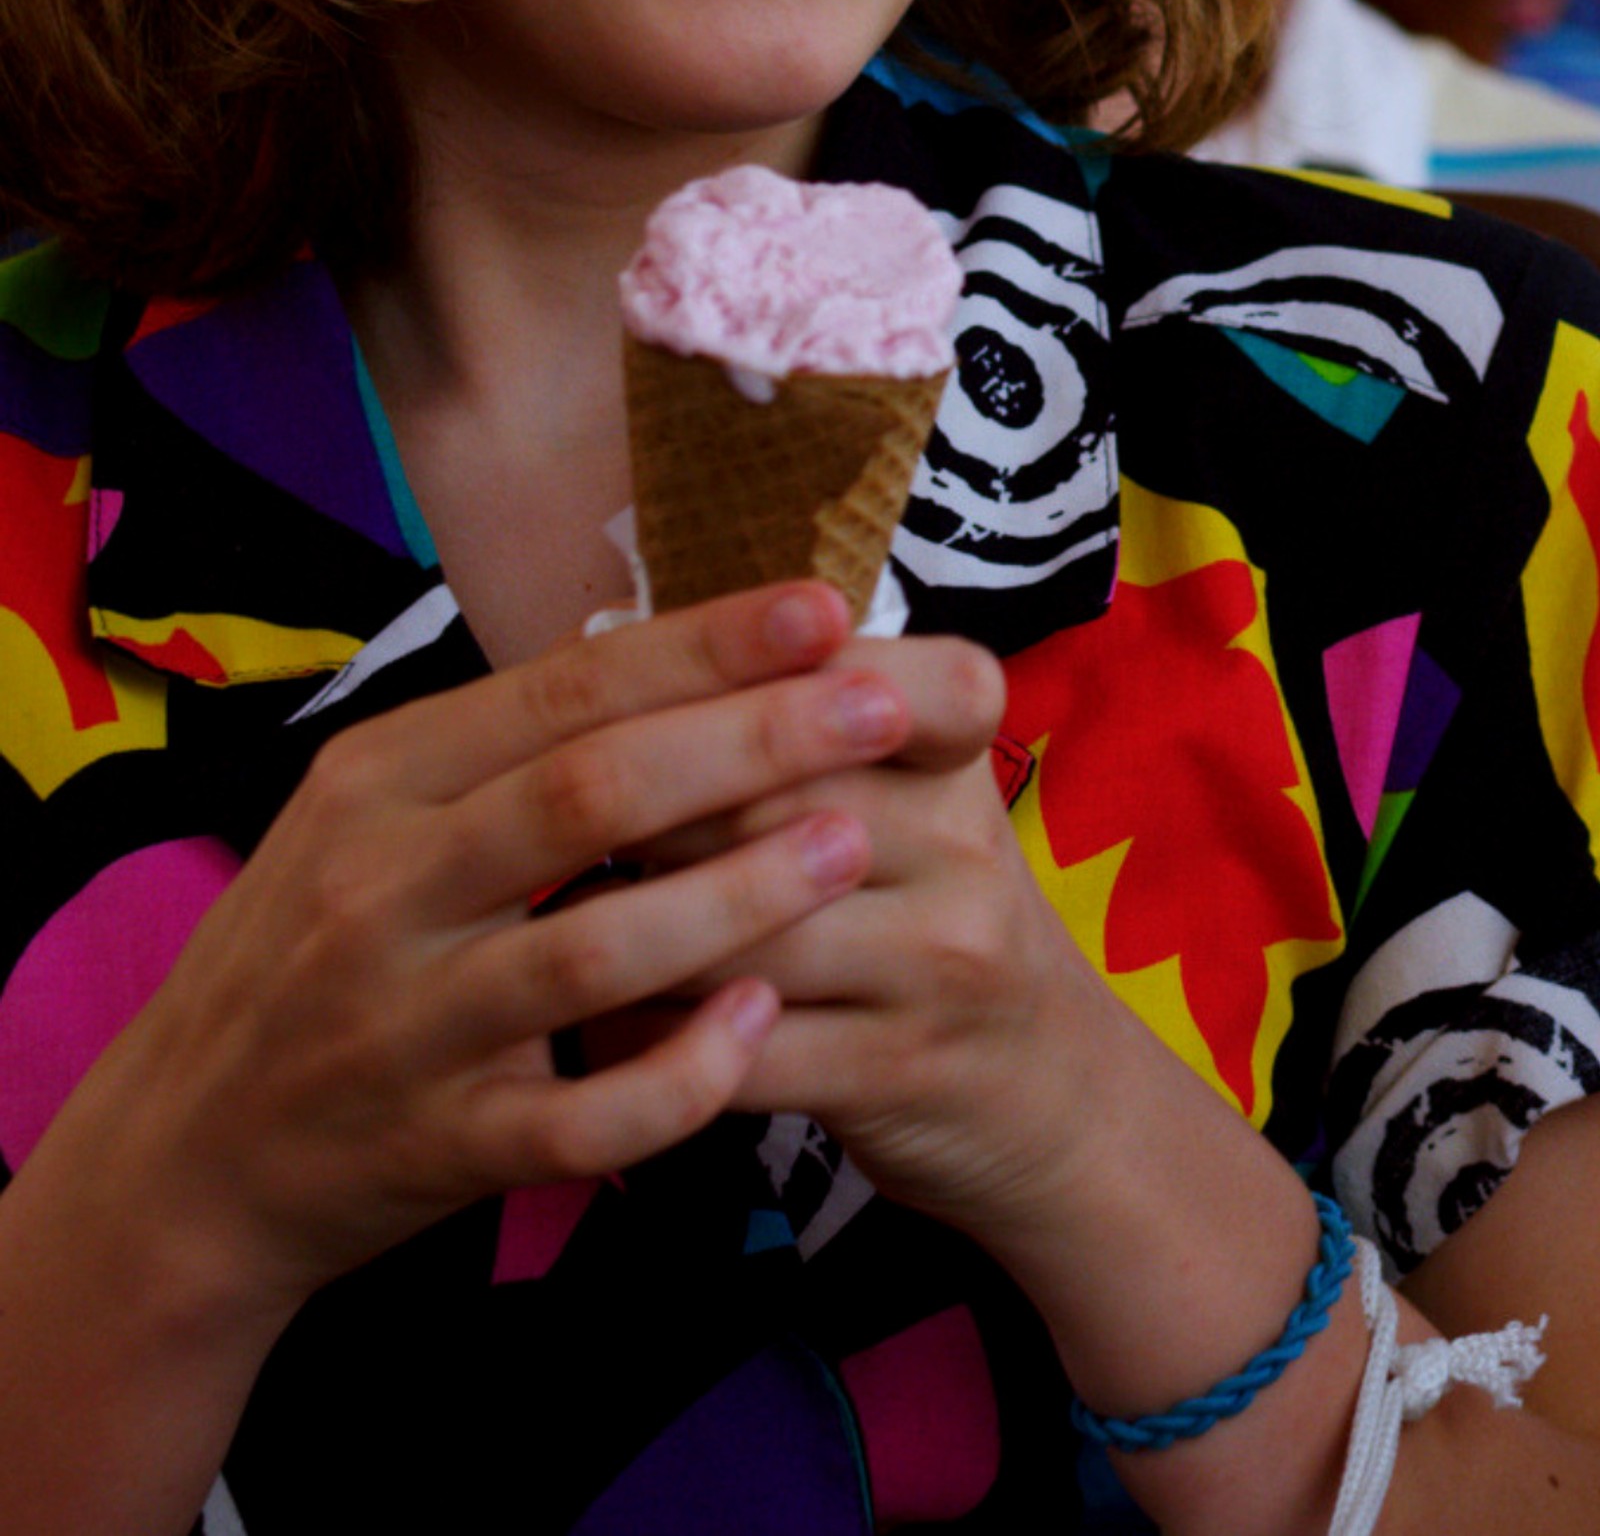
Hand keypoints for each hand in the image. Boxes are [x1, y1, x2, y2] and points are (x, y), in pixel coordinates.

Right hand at [44, 580, 917, 1319]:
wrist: (193, 1154)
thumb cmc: (315, 954)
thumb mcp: (367, 815)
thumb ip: (501, 743)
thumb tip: (666, 643)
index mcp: (379, 779)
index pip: (561, 690)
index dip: (701, 648)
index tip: (823, 610)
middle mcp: (386, 887)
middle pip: (590, 792)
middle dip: (751, 742)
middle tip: (881, 707)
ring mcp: (412, 1024)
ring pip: (595, 950)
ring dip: (738, 895)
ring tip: (853, 844)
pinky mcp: (442, 1145)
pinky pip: (583, 1117)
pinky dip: (679, 1071)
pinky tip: (759, 1024)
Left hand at [613, 631, 1098, 1260]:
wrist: (1047, 1097)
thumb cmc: (923, 910)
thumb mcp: (905, 798)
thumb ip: (789, 719)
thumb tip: (599, 645)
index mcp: (954, 751)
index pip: (847, 674)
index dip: (728, 680)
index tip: (626, 698)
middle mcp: (963, 844)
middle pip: (760, 800)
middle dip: (640, 811)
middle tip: (541, 815)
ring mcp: (940, 963)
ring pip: (741, 931)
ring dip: (629, 930)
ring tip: (551, 917)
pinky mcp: (898, 1074)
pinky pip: (741, 1049)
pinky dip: (651, 1038)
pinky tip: (595, 1021)